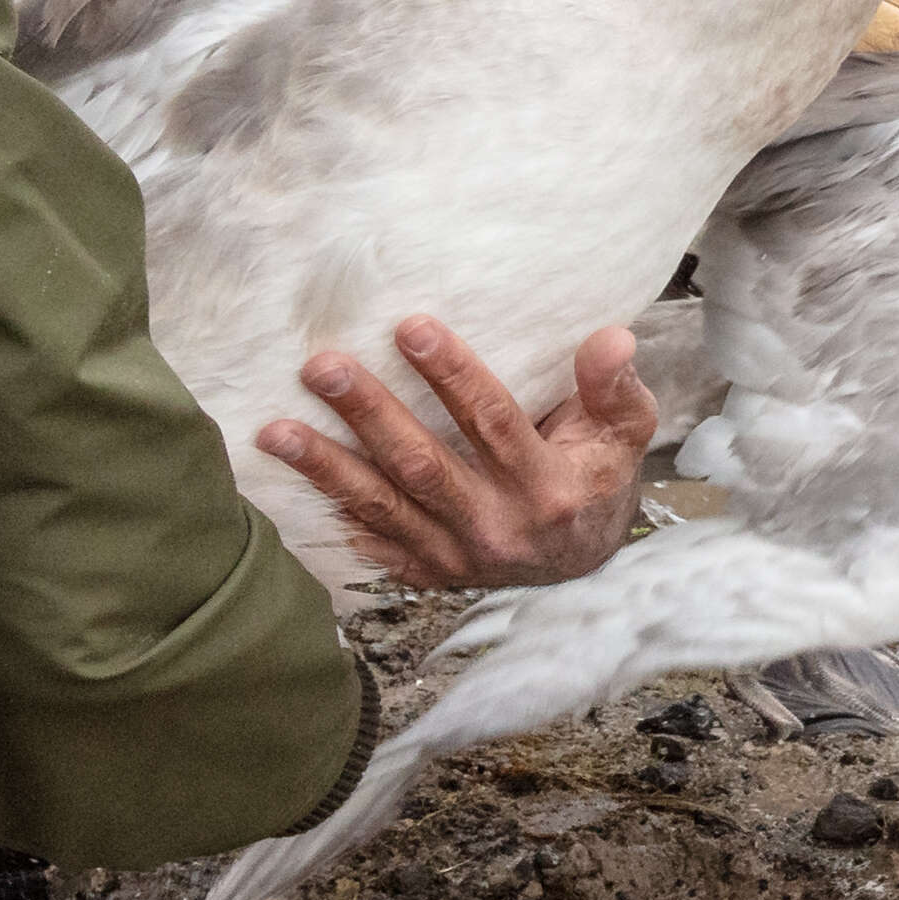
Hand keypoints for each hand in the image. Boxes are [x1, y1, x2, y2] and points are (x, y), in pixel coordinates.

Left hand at [257, 317, 654, 590]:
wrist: (582, 564)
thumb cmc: (595, 477)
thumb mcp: (624, 433)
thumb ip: (614, 387)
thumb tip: (612, 338)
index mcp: (547, 489)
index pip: (492, 423)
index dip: (453, 375)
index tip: (411, 326)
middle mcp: (497, 528)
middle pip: (422, 465)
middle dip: (368, 414)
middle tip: (321, 366)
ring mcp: (456, 557)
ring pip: (383, 508)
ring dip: (325, 467)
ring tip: (275, 430)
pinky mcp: (427, 573)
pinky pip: (371, 544)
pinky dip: (331, 516)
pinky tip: (288, 485)